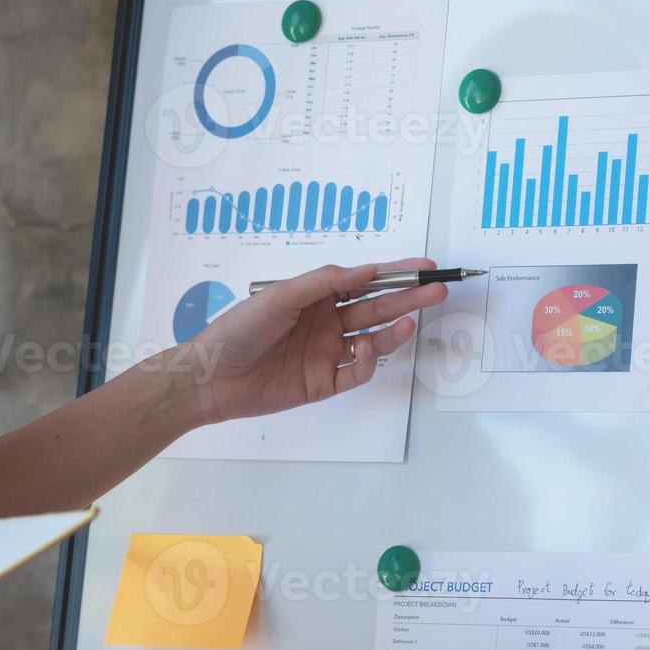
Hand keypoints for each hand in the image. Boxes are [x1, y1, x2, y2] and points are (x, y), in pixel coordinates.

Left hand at [184, 258, 446, 423]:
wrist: (213, 376)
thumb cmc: (240, 329)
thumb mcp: (280, 296)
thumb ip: (325, 282)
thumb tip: (367, 269)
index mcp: (316, 296)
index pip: (364, 282)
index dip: (396, 273)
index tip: (424, 266)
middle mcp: (327, 322)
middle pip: (376, 308)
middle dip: (408, 298)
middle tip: (437, 291)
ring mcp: (328, 353)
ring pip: (373, 339)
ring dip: (395, 329)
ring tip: (412, 319)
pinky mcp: (325, 383)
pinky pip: (357, 371)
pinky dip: (369, 362)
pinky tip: (369, 348)